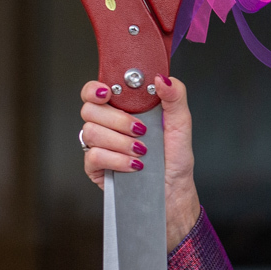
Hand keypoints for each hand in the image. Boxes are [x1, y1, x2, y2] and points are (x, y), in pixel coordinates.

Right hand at [78, 76, 200, 250]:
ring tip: (142, 151)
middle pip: (90, 109)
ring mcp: (99, 146)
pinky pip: (93, 156)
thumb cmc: (174, 159)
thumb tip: (161, 78)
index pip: (95, 91)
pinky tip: (133, 166)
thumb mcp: (181, 125)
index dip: (95, 89)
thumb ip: (174, 97)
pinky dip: (116, 160)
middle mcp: (108, 125)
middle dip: (118, 120)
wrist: (173, 191)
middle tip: (141, 131)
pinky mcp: (95, 167)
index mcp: (123, 110)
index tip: (109, 92)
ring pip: (91, 132)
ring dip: (121, 142)